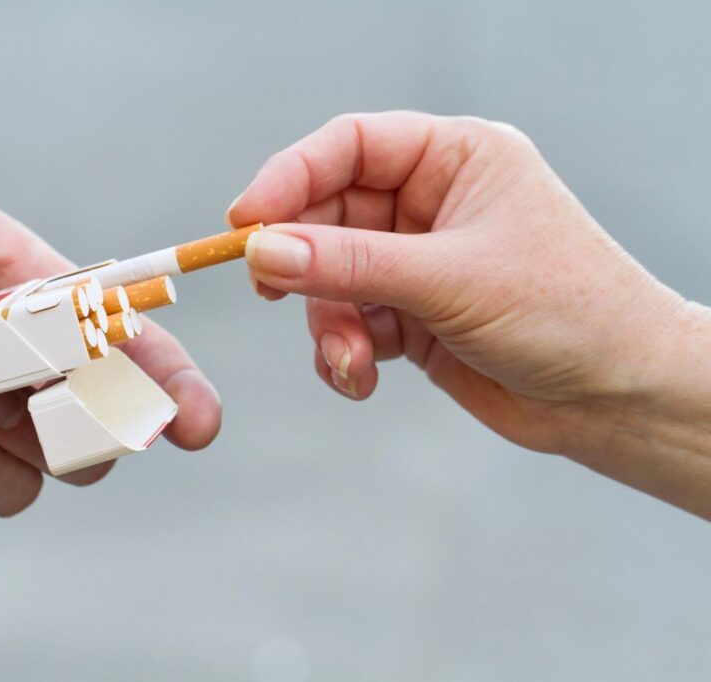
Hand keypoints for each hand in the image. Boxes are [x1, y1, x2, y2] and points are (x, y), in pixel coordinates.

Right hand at [228, 112, 710, 517]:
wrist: (616, 398)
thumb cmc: (565, 312)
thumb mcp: (450, 279)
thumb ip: (349, 263)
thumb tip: (262, 250)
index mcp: (455, 158)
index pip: (350, 147)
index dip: (289, 177)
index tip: (244, 221)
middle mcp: (432, 203)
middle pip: (328, 216)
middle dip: (305, 265)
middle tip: (275, 297)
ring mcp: (419, 262)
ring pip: (331, 279)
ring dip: (329, 323)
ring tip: (350, 360)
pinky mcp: (412, 316)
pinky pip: (349, 323)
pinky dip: (344, 352)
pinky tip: (362, 378)